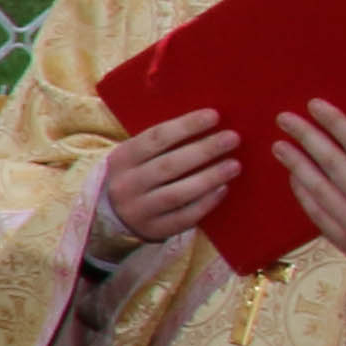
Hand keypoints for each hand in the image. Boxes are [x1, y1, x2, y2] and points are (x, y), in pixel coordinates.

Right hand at [96, 107, 239, 251]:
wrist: (111, 215)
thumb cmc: (136, 175)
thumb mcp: (136, 156)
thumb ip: (163, 144)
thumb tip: (208, 124)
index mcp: (122, 159)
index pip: (155, 138)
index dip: (186, 126)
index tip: (214, 116)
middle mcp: (126, 185)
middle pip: (168, 165)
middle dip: (204, 150)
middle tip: (232, 138)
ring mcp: (138, 210)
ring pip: (177, 193)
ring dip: (209, 177)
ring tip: (234, 165)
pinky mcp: (154, 230)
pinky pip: (184, 217)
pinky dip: (206, 202)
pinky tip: (223, 189)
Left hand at [277, 100, 345, 272]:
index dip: (335, 123)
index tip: (314, 106)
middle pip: (332, 163)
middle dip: (306, 137)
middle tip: (284, 119)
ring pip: (319, 189)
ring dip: (296, 165)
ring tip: (280, 147)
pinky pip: (318, 215)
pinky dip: (304, 194)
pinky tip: (294, 178)